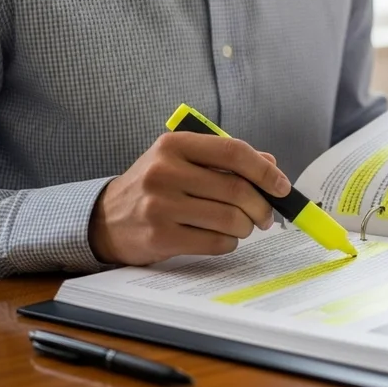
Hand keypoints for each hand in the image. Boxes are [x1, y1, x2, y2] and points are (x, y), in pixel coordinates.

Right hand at [88, 132, 289, 265]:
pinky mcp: (160, 237)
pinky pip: (215, 242)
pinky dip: (228, 242)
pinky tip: (221, 237)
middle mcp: (165, 171)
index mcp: (174, 144)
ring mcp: (160, 205)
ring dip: (246, 226)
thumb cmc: (155, 186)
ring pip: (230, 218)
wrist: (106, 219)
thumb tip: (271, 165)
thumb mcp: (182, 160)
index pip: (234, 151)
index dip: (265, 170)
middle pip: (236, 189)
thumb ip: (225, 159)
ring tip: (243, 226)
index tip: (281, 186)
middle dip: (261, 205)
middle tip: (266, 214)